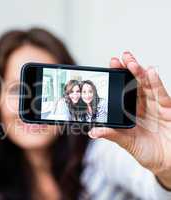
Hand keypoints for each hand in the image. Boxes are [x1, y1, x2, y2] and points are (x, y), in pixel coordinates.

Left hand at [88, 51, 170, 188]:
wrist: (168, 163)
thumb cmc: (147, 153)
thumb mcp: (127, 143)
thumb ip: (112, 135)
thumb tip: (92, 131)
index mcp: (130, 113)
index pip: (122, 92)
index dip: (116, 80)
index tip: (109, 67)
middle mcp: (142, 107)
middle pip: (134, 85)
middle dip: (126, 70)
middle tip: (118, 58)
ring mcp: (155, 107)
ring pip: (146, 86)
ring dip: (139, 73)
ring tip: (130, 62)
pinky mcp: (168, 110)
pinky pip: (161, 95)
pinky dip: (156, 83)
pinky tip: (150, 72)